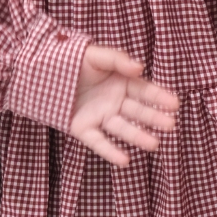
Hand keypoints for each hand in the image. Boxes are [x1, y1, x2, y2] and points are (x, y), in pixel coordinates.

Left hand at [69, 45, 179, 166]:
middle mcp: (114, 102)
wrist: (41, 71)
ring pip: (122, 129)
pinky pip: (99, 142)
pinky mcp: (83, 129)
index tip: (175, 104)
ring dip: (138, 137)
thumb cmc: (72, 60)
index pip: (144, 91)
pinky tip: (125, 161)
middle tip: (170, 125)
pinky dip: (111, 152)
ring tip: (154, 144)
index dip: (159, 97)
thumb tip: (140, 68)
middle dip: (154, 118)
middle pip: (138, 112)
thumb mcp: (96, 55)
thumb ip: (117, 60)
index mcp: (121, 83)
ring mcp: (99, 117)